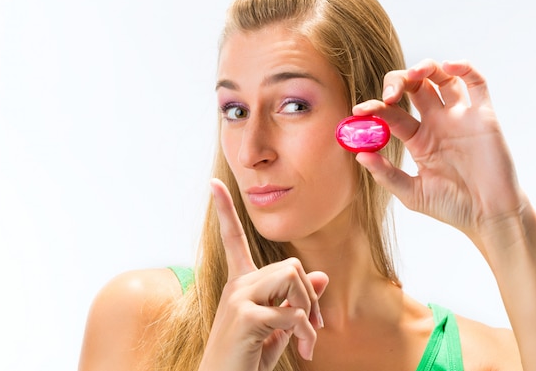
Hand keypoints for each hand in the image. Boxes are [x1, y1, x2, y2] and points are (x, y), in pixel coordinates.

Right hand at [199, 179, 327, 370]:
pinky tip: (301, 351)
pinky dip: (304, 333)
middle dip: (310, 296)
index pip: (233, 239)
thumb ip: (296, 300)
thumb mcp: (279, 327)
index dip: (225, 211)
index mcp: (241, 284)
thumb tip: (321, 275)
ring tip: (305, 339)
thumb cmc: (249, 359)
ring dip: (308, 310)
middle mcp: (237, 285)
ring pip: (292, 277)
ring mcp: (238, 298)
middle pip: (291, 264)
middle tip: (312, 328)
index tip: (214, 183)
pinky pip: (291, 312)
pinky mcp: (245, 317)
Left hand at [354, 59, 525, 246]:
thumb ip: (387, 174)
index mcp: (417, 139)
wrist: (489, 217)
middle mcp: (436, 123)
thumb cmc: (452, 207)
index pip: (391, 113)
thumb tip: (359, 154)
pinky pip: (476, 83)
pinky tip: (448, 67)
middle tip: (390, 95)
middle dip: (398, 83)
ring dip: (426, 68)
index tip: (359, 111)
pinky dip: (464, 68)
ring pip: (441, 78)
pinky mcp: (484, 115)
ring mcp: (460, 116)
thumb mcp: (413, 193)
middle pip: (413, 88)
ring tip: (414, 73)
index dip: (375, 108)